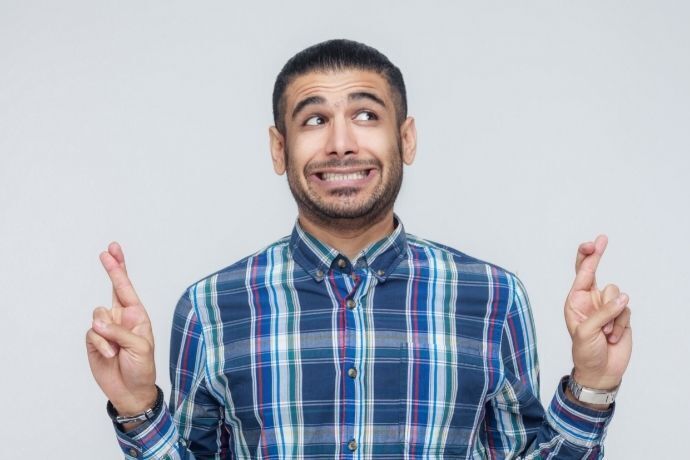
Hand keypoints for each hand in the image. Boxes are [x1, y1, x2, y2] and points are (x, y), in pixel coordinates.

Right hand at [86, 242, 156, 416]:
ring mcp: (106, 328)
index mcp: (137, 315)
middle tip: (106, 252)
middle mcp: (121, 317)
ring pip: (97, 315)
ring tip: (117, 350)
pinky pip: (91, 334)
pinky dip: (101, 345)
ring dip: (107, 333)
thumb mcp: (140, 347)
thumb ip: (120, 332)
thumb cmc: (142, 367)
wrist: (131, 391)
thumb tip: (97, 324)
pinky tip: (109, 355)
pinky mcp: (94, 341)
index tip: (113, 251)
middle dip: (111, 269)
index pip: (126, 288)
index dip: (119, 269)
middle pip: (112, 289)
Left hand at [564, 235, 631, 390]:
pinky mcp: (621, 316)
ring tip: (604, 333)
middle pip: (596, 273)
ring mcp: (606, 307)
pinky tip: (613, 337)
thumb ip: (603, 313)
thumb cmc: (585, 352)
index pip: (580, 275)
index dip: (587, 257)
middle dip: (597, 257)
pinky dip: (620, 325)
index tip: (593, 243)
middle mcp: (589, 300)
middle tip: (601, 240)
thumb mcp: (586, 331)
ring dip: (611, 315)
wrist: (601, 371)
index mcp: (575, 301)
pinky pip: (626, 310)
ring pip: (615, 294)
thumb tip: (622, 298)